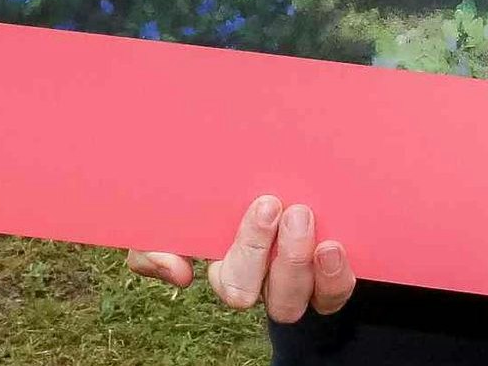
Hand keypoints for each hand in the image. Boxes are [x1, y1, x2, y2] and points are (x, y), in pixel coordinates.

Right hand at [126, 193, 353, 322]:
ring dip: (296, 262)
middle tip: (277, 204)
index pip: (226, 280)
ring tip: (304, 216)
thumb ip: (153, 243)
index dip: (245, 250)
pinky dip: (334, 277)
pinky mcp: (327, 285)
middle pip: (249, 293)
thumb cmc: (229, 201)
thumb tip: (179, 273)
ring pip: (289, 302)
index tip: (264, 204)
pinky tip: (333, 246)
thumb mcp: (183, 211)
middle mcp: (259, 284)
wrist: (291, 186)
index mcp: (226, 269)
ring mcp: (294, 288)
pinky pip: (331, 296)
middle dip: (260, 250)